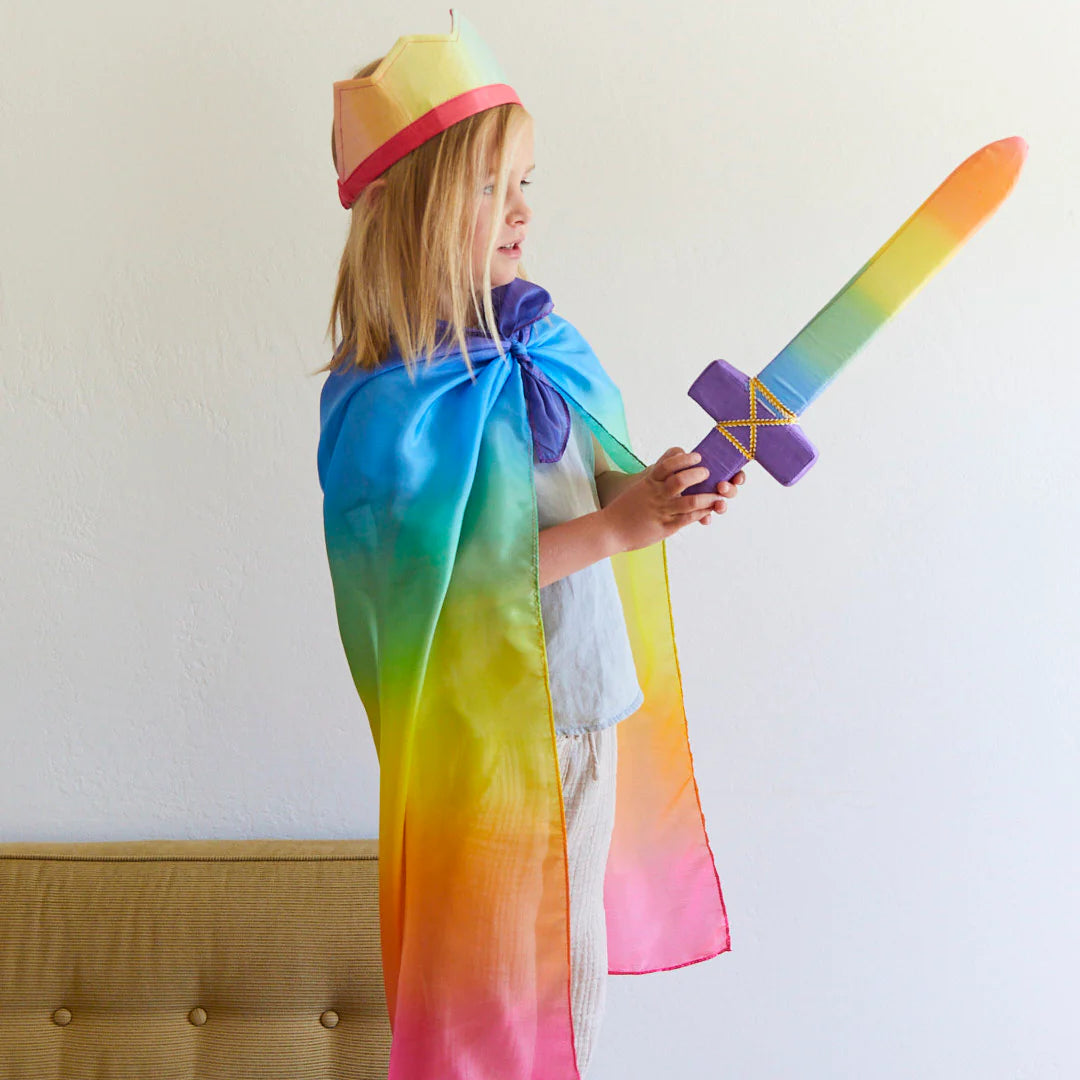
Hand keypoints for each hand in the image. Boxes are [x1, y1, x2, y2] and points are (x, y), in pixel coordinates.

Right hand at [601, 447, 746, 552]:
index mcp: (649, 482)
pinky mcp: (665, 527)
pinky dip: (702, 513)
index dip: (685, 459)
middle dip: (698, 475)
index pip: (668, 464)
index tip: (697, 457)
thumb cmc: (626, 508)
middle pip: (681, 480)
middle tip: (708, 474)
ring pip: (691, 502)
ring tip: (717, 495)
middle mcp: (656, 495)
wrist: (610, 530)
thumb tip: (674, 462)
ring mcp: (661, 511)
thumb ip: (657, 477)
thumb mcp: (640, 487)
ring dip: (708, 497)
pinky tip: (708, 511)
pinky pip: (688, 519)